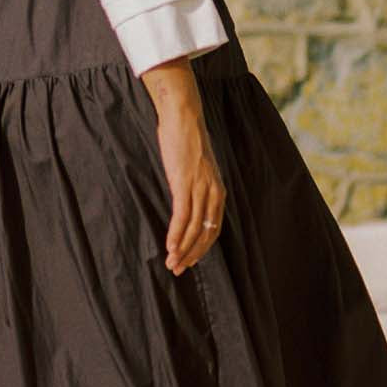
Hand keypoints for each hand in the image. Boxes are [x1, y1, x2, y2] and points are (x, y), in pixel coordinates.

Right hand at [139, 58, 225, 274]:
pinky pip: (182, 216)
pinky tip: (169, 247)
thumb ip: (195, 185)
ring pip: (193, 228)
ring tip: (171, 264)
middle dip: (192, 255)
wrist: (183, 116)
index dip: (201, 248)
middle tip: (179, 269)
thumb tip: (186, 197)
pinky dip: (176, 234)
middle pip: (205, 234)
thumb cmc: (186, 140)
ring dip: (181, 249)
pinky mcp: (185, 183)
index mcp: (217, 191)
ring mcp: (200, 188)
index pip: (213, 229)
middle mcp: (213, 192)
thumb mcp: (196, 168)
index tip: (189, 260)